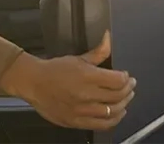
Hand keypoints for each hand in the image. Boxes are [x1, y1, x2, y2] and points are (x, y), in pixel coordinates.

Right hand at [0, 31, 135, 130]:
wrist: (33, 83)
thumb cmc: (54, 70)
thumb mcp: (77, 58)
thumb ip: (98, 52)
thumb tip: (108, 38)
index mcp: (87, 76)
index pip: (118, 80)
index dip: (126, 79)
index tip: (127, 77)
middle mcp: (86, 94)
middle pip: (118, 96)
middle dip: (128, 90)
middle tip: (130, 86)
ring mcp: (82, 110)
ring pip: (113, 112)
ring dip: (124, 105)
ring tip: (125, 99)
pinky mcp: (76, 122)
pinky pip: (102, 125)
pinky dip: (114, 120)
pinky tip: (117, 113)